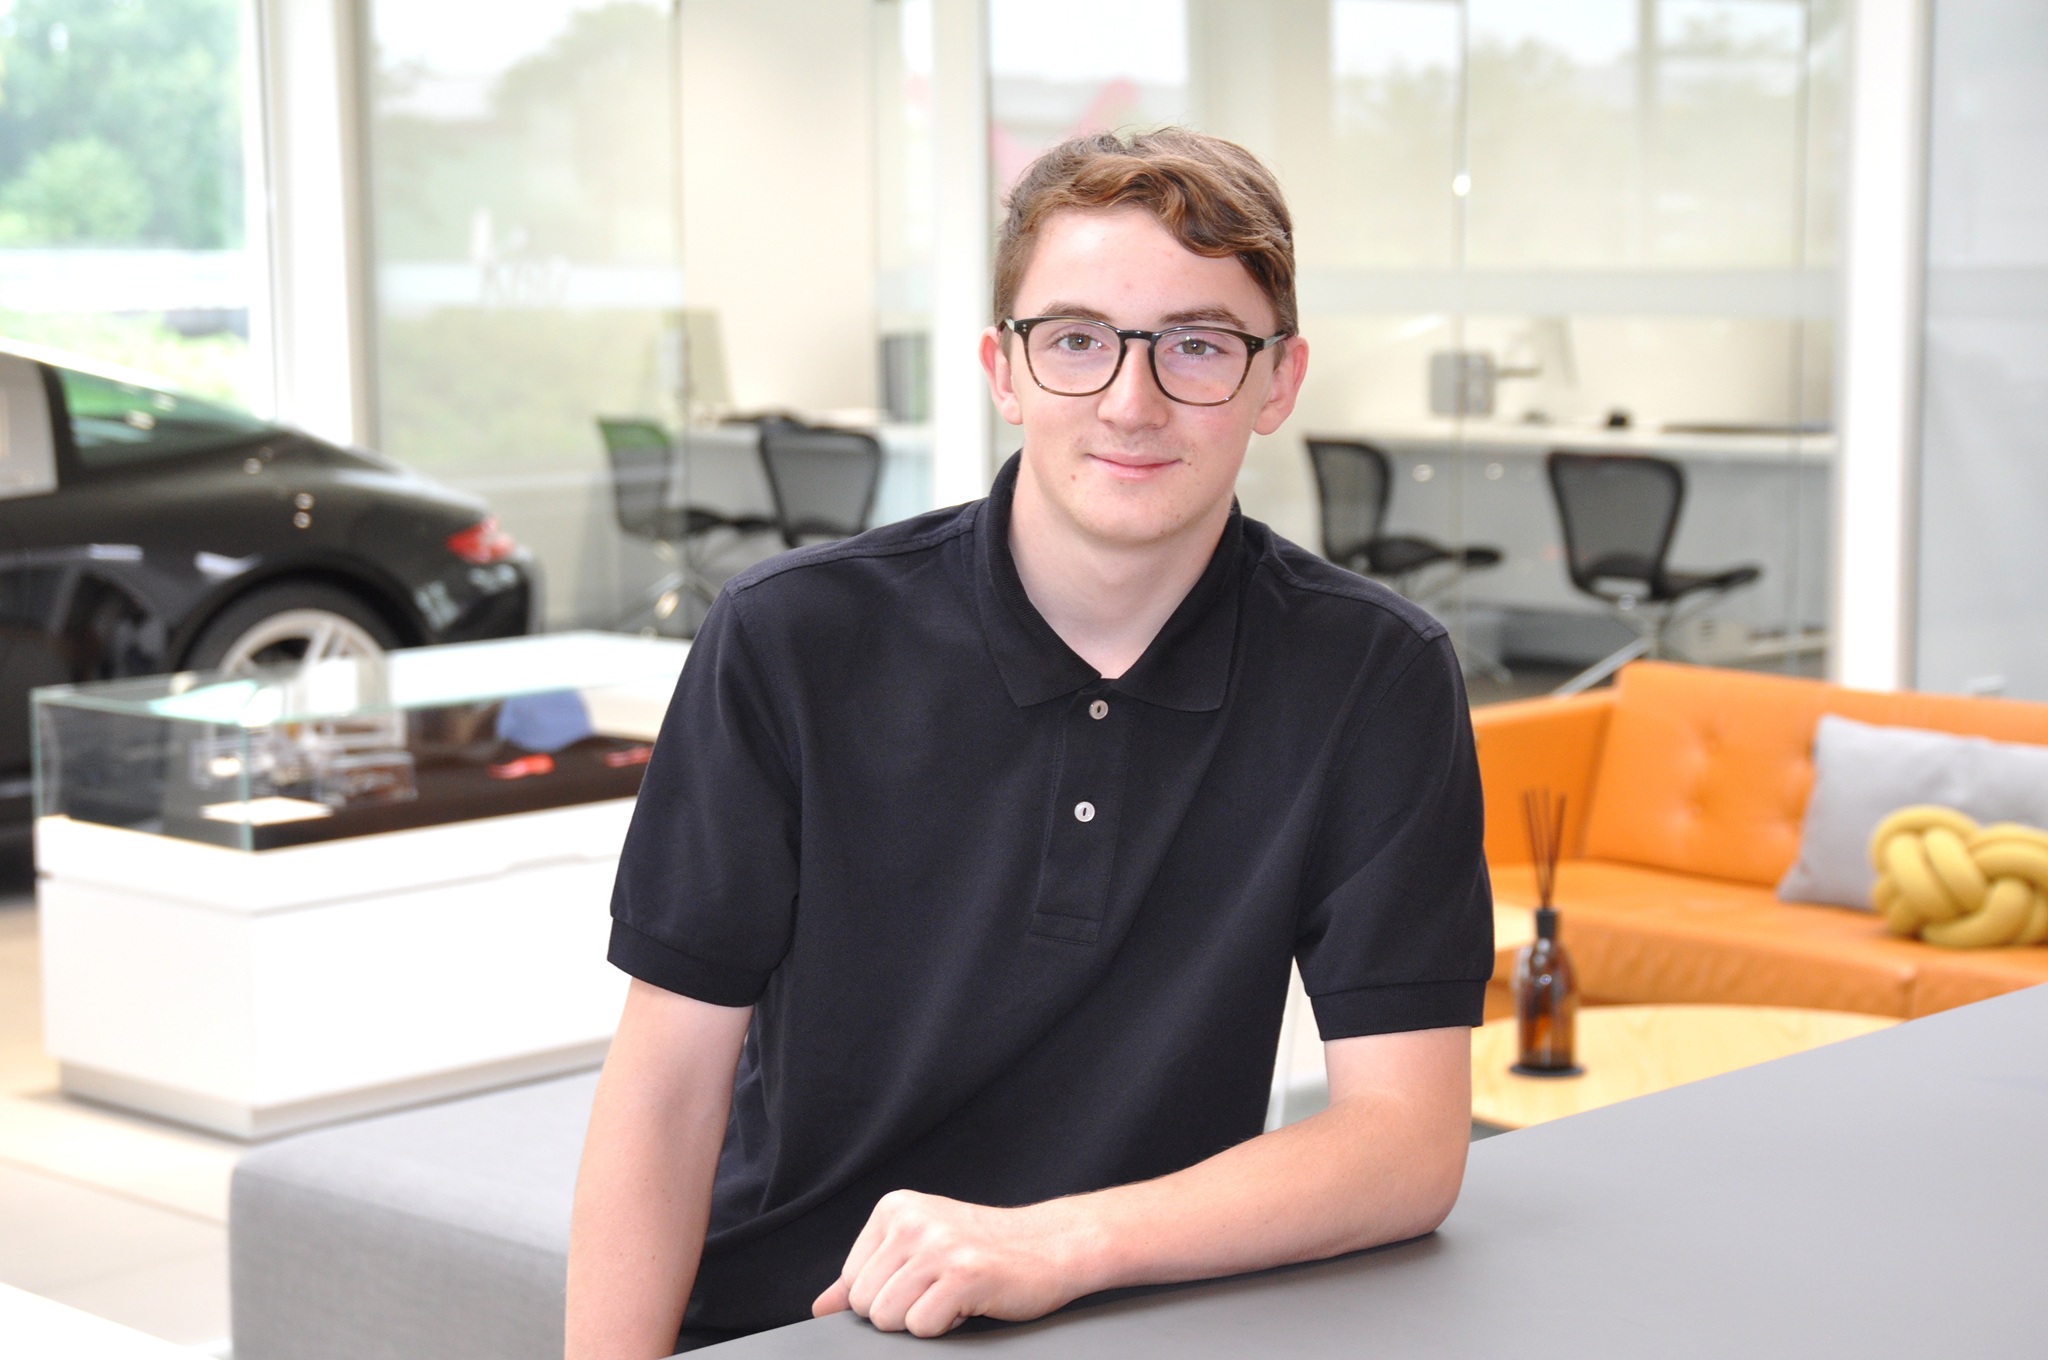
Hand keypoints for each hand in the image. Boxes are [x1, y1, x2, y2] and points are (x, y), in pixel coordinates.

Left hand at [811, 1190, 1096, 1337]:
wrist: (1051, 1244)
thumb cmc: (983, 1250)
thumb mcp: (917, 1249)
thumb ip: (865, 1276)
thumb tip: (821, 1307)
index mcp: (894, 1209)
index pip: (851, 1282)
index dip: (888, 1294)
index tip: (923, 1277)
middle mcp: (912, 1221)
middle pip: (865, 1304)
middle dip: (902, 1311)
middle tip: (940, 1288)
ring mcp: (938, 1245)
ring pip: (888, 1319)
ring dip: (923, 1320)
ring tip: (953, 1294)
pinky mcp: (964, 1273)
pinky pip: (922, 1328)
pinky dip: (946, 1327)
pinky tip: (969, 1301)